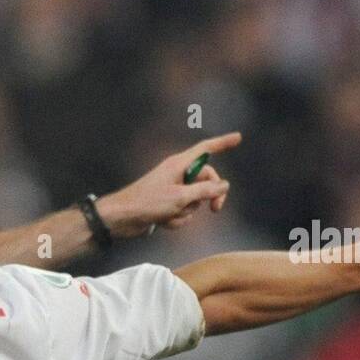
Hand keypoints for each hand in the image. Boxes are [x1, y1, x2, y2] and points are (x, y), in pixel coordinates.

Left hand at [100, 132, 241, 236]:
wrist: (121, 219)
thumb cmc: (147, 203)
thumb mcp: (181, 197)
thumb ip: (205, 191)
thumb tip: (224, 185)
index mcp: (179, 164)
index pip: (206, 150)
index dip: (222, 143)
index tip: (238, 138)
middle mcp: (177, 174)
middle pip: (207, 180)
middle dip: (211, 196)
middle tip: (215, 210)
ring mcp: (172, 191)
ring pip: (195, 201)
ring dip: (187, 212)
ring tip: (169, 214)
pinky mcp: (167, 205)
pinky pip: (183, 213)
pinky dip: (177, 219)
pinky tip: (162, 222)